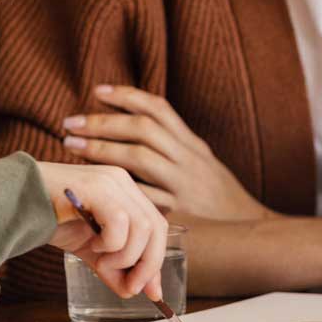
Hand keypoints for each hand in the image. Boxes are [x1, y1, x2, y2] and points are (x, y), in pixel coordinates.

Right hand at [36, 161, 167, 299]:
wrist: (14, 204)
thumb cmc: (51, 219)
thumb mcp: (90, 247)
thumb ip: (114, 265)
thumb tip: (136, 290)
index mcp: (124, 190)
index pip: (156, 225)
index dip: (156, 259)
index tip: (150, 290)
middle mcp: (122, 181)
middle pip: (156, 227)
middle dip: (147, 264)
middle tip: (130, 287)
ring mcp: (110, 182)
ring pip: (142, 227)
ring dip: (126, 256)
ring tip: (100, 261)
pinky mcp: (97, 187)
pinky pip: (121, 222)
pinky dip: (112, 244)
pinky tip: (92, 245)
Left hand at [61, 85, 266, 220]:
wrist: (251, 229)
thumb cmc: (216, 194)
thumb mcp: (201, 161)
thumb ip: (173, 143)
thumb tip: (135, 122)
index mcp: (192, 144)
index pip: (158, 108)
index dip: (126, 96)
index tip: (96, 92)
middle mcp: (189, 159)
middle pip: (142, 129)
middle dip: (103, 123)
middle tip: (70, 123)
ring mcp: (184, 186)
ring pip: (140, 159)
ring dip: (102, 149)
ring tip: (72, 145)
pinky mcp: (179, 213)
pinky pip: (144, 197)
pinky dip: (118, 188)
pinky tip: (95, 183)